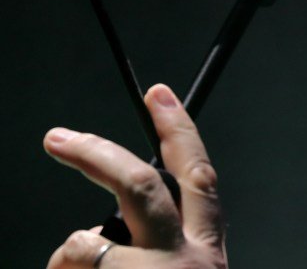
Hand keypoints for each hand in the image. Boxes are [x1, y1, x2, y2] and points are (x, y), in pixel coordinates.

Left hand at [44, 84, 227, 267]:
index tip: (159, 94)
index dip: (179, 129)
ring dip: (71, 255)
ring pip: (90, 239)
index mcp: (206, 248)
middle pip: (141, 184)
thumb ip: (160, 249)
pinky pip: (74, 264)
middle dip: (97, 155)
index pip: (198, 174)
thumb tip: (106, 234)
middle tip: (60, 139)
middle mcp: (190, 257)